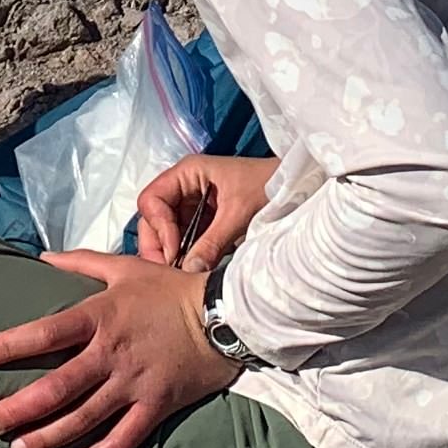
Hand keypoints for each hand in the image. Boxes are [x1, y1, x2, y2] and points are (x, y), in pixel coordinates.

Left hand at [0, 250, 239, 447]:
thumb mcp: (124, 267)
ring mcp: (134, 384)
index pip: (46, 332)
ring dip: (48, 437)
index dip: (10, 344)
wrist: (224, 315)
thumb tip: (41, 258)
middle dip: (20, 408)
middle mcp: (112, 354)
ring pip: (84, 419)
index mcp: (101, 316)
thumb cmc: (170, 289)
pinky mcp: (156, 407)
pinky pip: (122, 439)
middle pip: (57, 387)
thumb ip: (80, 263)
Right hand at [133, 152, 278, 272]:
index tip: (174, 253)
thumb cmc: (267, 187)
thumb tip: (188, 272)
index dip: (158, 227)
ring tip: (180, 274)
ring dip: (171, 253)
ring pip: (167, 231)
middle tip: (169, 271)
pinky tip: (191, 269)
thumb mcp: (238, 214)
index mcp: (187, 173)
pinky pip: (185, 239)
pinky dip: (186, 254)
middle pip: (154, 217)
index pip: (152, 199)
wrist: (296, 187)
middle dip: (159, 244)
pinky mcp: (204, 221)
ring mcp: (193, 204)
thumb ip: (212, 242)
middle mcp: (184, 187)